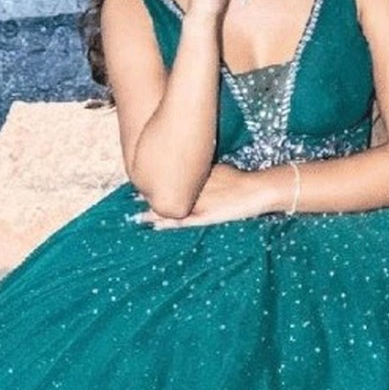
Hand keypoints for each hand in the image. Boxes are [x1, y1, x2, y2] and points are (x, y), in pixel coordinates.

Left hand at [137, 163, 267, 228]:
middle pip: (167, 192)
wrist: (257, 190)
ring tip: (135, 215)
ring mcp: (199, 203)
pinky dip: (170, 223)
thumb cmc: (240, 179)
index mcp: (197, 177)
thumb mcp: (218, 169)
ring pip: (172, 207)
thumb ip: (203, 170)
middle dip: (150, 195)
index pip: (170, 178)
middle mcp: (194, 189)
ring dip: (154, 211)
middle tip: (131, 197)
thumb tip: (192, 164)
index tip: (138, 182)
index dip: (154, 181)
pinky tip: (156, 225)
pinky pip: (183, 221)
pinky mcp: (206, 216)